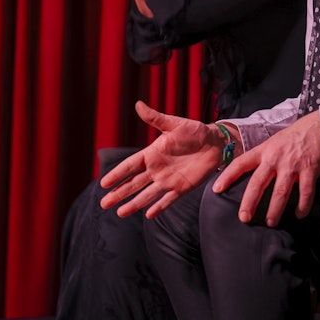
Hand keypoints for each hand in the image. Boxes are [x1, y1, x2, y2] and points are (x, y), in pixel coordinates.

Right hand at [99, 101, 223, 217]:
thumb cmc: (194, 131)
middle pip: (134, 184)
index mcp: (152, 154)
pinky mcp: (182, 188)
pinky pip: (168, 199)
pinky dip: (159, 207)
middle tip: (104, 204)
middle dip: (119, 193)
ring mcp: (168, 180)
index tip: (104, 183)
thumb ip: (155, 118)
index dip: (117, 174)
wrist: (216, 142)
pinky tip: (148, 215)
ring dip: (134, 203)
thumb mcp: (174, 124)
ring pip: (147, 194)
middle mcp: (157, 169)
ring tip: (120, 213)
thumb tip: (138, 104)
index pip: (130, 165)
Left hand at [211, 112, 319, 226]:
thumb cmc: (293, 138)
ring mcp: (293, 165)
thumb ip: (261, 158)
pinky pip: (306, 192)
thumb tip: (246, 175)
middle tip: (244, 218)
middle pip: (258, 183)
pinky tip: (299, 214)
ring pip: (281, 191)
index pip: (241, 163)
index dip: (227, 176)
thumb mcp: (272, 143)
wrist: (319, 128)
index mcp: (264, 151)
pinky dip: (303, 205)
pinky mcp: (310, 170)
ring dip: (275, 209)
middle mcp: (276, 158)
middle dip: (249, 202)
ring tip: (271, 222)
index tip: (216, 190)